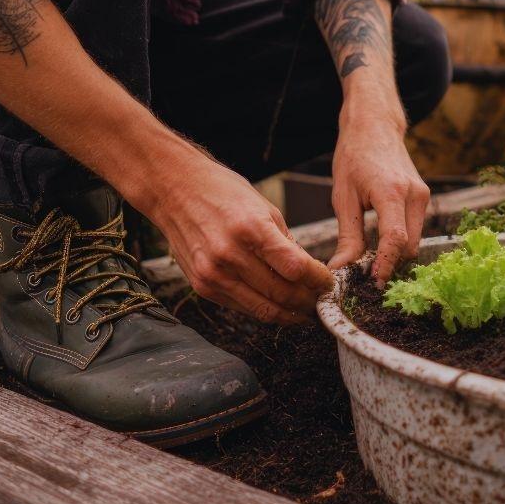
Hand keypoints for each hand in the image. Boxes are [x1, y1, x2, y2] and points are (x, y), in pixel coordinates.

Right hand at [146, 148, 333, 323]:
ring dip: (289, 314)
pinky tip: (277, 305)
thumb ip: (286, 243)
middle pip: (282, 294)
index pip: (296, 268)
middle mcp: (230, 255)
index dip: (319, 281)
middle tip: (321, 303)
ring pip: (263, 309)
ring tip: (305, 311)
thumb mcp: (264, 208)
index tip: (330, 284)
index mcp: (251, 229)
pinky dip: (263, 308)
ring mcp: (214, 274)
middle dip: (308, 302)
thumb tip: (308, 273)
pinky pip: (242, 307)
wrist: (174, 190)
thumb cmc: (222, 192)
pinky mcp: (203, 287)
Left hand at [329, 108, 430, 282]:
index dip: (386, 265)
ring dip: (395, 254)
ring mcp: (422, 195)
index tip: (373, 284)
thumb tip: (341, 270)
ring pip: (414, 240)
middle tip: (364, 277)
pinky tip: (381, 243)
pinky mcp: (423, 197)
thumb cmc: (354, 157)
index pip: (396, 239)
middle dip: (390, 264)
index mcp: (391, 192)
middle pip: (409, 246)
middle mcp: (414, 194)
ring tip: (370, 261)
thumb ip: (347, 236)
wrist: (374, 127)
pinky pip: (415, 229)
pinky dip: (400, 241)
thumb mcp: (343, 197)